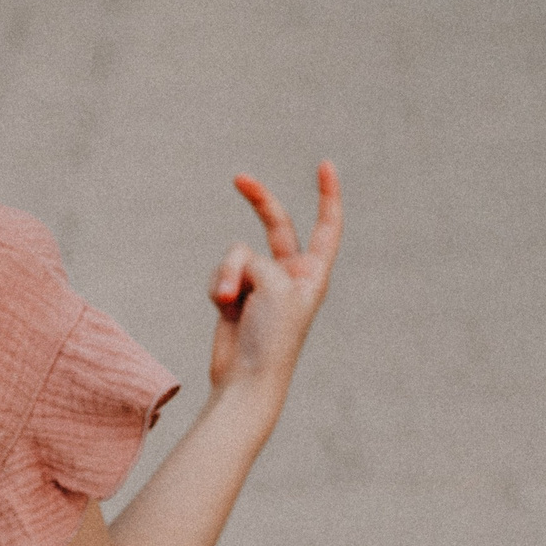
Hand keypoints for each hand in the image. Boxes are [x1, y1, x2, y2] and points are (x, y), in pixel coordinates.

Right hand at [207, 163, 340, 398]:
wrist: (246, 380)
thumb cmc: (273, 336)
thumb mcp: (275, 284)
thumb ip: (258, 261)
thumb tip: (234, 272)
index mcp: (314, 274)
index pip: (327, 225)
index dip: (328, 194)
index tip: (326, 165)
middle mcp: (290, 276)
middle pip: (277, 225)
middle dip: (259, 200)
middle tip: (240, 178)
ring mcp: (261, 285)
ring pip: (238, 253)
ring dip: (229, 272)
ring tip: (230, 299)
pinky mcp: (235, 296)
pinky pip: (221, 272)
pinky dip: (217, 286)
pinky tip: (222, 308)